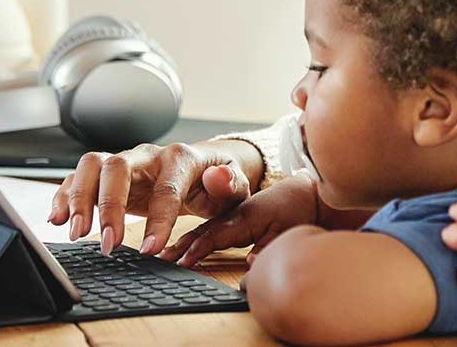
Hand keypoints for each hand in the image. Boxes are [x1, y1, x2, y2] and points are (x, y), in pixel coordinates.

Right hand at [47, 140, 259, 255]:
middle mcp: (147, 155)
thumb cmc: (216, 183)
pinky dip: (63, 196)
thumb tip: (218, 178)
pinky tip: (56, 220)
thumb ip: (229, 185)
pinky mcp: (107, 175)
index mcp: (180, 158)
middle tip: (107, 244)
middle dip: (108, 206)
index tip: (150, 251)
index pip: (166, 187)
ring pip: (92, 166)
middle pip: (117, 167)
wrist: (202, 171)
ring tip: (76, 234)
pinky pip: (77, 177)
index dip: (158, 219)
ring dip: (79, 198)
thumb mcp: (233, 187)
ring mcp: (124, 162)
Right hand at [159, 172, 321, 266]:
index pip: (215, 233)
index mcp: (243, 216)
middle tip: (155, 259)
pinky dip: (182, 235)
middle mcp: (230, 213)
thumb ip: (268, 248)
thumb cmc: (295, 209)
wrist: (302, 191)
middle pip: (198, 230)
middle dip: (175, 245)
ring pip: (195, 227)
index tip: (180, 262)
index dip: (197, 249)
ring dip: (173, 240)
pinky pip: (198, 225)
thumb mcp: (288, 231)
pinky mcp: (225, 215)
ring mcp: (225, 212)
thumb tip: (253, 266)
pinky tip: (170, 244)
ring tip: (154, 253)